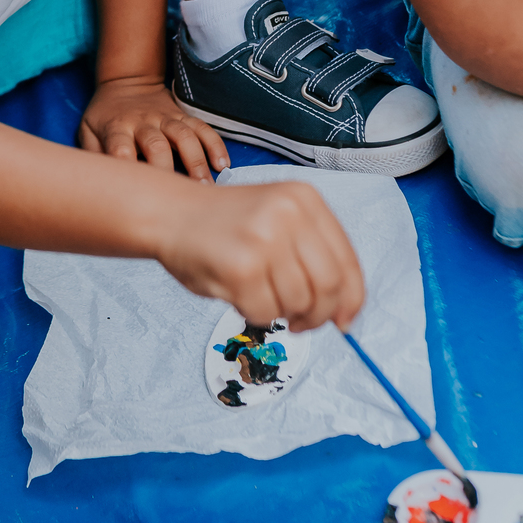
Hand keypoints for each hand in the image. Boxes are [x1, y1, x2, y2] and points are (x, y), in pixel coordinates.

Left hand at [79, 76, 229, 180]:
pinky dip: (214, 145)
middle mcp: (142, 122)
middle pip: (156, 145)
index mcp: (116, 127)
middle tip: (178, 197)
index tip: (137, 192)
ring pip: (184, 136)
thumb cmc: (105, 116)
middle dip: (168, 171)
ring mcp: (165, 118)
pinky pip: (202, 128)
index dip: (127, 168)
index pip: (120, 148)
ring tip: (205, 186)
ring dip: (196, 161)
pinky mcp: (183, 115)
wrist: (127, 82)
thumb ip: (92, 155)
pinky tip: (222, 165)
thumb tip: (98, 184)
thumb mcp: (87, 130)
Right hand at [154, 179, 364, 331]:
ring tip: (260, 295)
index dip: (351, 299)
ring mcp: (264, 239)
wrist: (170, 214)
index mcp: (305, 199)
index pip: (347, 261)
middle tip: (302, 323)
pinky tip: (239, 293)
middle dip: (319, 315)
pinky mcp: (241, 267)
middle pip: (330, 286)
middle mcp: (289, 214)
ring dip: (282, 313)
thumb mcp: (278, 219)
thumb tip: (342, 310)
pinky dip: (254, 314)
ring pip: (298, 302)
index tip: (345, 320)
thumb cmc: (225, 224)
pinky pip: (266, 312)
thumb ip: (312, 253)